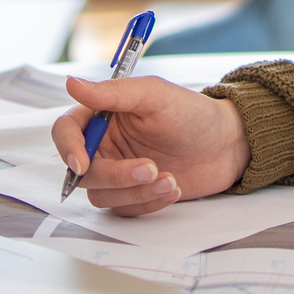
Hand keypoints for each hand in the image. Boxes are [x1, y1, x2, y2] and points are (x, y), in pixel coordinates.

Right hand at [51, 75, 251, 215]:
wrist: (227, 144)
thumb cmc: (191, 113)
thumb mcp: (154, 95)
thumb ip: (112, 93)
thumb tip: (71, 84)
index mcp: (102, 117)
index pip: (66, 132)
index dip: (68, 149)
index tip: (83, 163)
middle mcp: (105, 146)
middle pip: (83, 172)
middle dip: (116, 176)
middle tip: (150, 168)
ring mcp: (119, 172)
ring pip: (103, 195)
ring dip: (136, 192)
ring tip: (170, 178)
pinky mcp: (135, 195)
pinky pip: (126, 209)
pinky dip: (149, 202)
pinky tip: (174, 187)